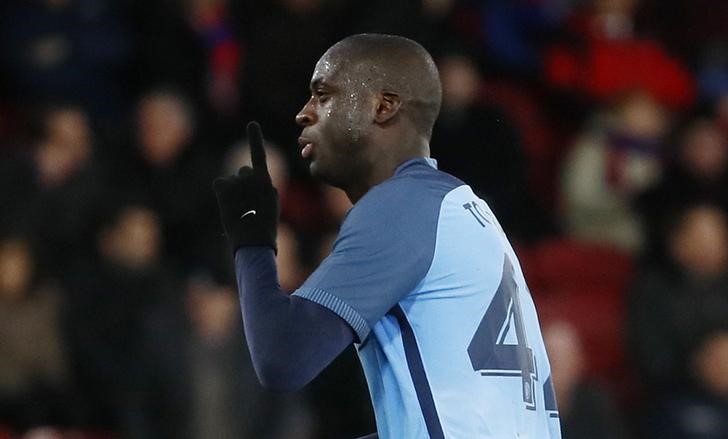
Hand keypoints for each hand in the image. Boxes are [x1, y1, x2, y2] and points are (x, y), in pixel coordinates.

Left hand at [213, 121, 278, 252]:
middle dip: (244, 184)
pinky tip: (229, 207)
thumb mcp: (271, 204)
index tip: (252, 124)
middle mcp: (249, 174)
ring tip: (239, 210)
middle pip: (243, 173)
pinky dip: (223, 194)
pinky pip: (220, 186)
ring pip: (231, 182)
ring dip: (233, 192)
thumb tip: (251, 179)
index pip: (258, 154)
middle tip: (248, 205)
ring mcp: (235, 179)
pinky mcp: (222, 185)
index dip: (255, 138)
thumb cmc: (265, 226)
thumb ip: (263, 188)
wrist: (254, 238)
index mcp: (265, 179)